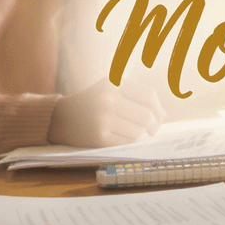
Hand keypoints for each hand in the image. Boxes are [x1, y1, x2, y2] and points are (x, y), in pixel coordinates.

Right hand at [48, 78, 164, 147]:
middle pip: (147, 116)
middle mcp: (107, 98)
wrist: (61, 118)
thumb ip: (137, 96)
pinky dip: (131, 141)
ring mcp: (102, 119)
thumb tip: (163, 115)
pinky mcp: (99, 137)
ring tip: (135, 132)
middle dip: (155, 125)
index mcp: (113, 82)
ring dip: (142, 134)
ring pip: (139, 131)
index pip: (149, 95)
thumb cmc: (93, 102)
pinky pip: (128, 142)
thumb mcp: (111, 88)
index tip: (160, 117)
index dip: (159, 108)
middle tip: (153, 130)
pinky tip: (125, 137)